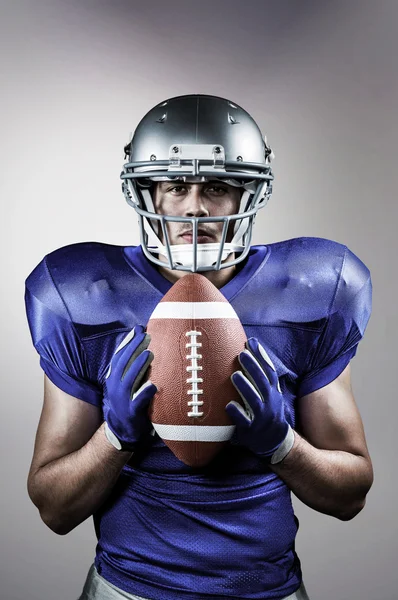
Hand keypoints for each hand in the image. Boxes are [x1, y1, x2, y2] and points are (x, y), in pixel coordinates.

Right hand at [103, 325, 156, 450]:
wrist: (123, 429)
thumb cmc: (129, 399)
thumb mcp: (126, 381)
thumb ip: (132, 365)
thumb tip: (143, 343)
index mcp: (114, 378)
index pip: (119, 356)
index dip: (128, 341)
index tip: (138, 328)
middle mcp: (115, 387)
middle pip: (123, 364)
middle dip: (133, 349)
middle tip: (146, 336)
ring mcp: (123, 400)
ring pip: (130, 380)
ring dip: (139, 366)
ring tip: (149, 354)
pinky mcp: (132, 412)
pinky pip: (138, 401)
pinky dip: (145, 393)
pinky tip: (153, 385)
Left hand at [225, 338, 291, 460]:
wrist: (276, 441)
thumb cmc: (268, 411)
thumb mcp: (271, 394)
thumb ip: (262, 377)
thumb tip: (250, 350)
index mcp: (273, 392)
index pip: (269, 371)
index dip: (261, 356)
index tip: (251, 342)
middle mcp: (269, 403)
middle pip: (262, 382)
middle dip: (253, 367)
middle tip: (241, 354)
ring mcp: (261, 417)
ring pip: (254, 400)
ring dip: (245, 388)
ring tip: (234, 375)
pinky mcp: (251, 430)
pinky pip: (244, 421)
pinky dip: (237, 413)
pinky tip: (228, 405)